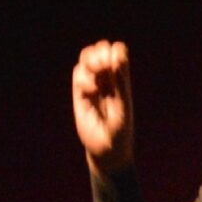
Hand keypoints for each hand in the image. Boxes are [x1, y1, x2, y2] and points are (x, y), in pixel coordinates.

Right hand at [72, 39, 135, 174]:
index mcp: (122, 79)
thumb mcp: (124, 106)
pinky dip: (83, 78)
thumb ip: (121, 82)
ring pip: (86, 58)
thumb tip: (117, 56)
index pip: (117, 51)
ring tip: (96, 75)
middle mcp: (107, 79)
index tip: (115, 63)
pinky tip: (90, 90)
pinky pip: (78, 74)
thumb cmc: (121, 132)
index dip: (114, 50)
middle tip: (103, 67)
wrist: (106, 152)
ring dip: (90, 60)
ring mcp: (93, 85)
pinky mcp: (80, 95)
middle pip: (100, 50)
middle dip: (100, 53)